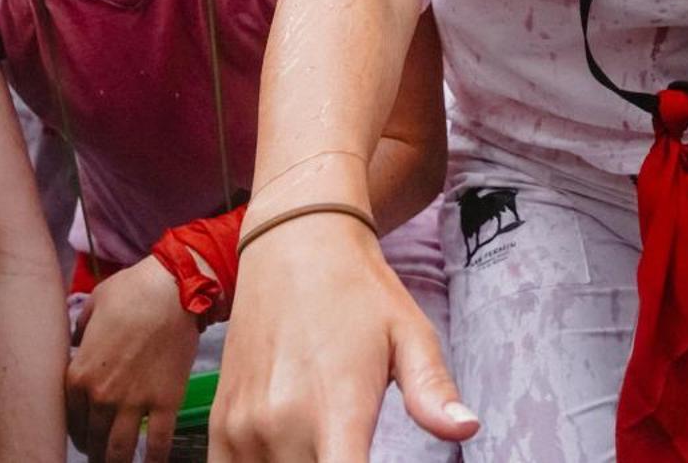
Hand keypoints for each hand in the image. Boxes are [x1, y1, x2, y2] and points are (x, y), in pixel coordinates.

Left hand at [65, 256, 199, 462]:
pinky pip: (157, 441)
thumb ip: (81, 328)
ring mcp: (133, 402)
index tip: (84, 435)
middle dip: (95, 451)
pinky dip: (154, 458)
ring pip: (118, 448)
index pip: (70, 418)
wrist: (175, 289)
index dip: (77, 431)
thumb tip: (82, 339)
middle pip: (92, 438)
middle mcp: (101, 396)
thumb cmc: (134, 290)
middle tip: (102, 454)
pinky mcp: (165, 402)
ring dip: (116, 461)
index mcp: (80, 374)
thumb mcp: (94, 304)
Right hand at [211, 214, 476, 460]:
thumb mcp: (410, 334)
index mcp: (337, 408)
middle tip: (355, 447)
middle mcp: (282, 425)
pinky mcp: (221, 424)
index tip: (368, 461)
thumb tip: (466, 429)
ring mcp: (244, 427)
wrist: (294, 245)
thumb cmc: (360, 293)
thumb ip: (432, 391)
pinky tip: (293, 451)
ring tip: (327, 444)